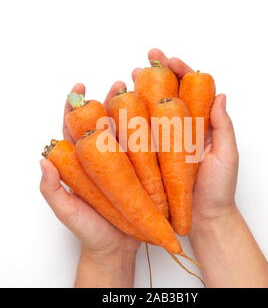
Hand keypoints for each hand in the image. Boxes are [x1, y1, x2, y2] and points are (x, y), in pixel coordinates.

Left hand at [40, 82, 139, 286]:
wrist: (116, 249)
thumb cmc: (89, 231)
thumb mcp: (67, 212)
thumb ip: (52, 189)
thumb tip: (43, 161)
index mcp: (81, 164)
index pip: (75, 129)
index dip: (74, 108)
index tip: (79, 88)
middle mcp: (102, 159)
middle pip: (103, 123)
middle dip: (108, 100)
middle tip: (119, 84)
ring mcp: (122, 164)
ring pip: (125, 132)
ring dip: (131, 111)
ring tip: (138, 93)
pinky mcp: (140, 173)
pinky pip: (143, 150)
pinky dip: (149, 132)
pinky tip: (156, 118)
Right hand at [138, 49, 267, 286]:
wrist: (202, 218)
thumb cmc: (219, 189)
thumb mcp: (227, 156)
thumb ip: (224, 127)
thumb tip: (221, 95)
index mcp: (200, 125)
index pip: (190, 91)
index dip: (181, 72)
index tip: (169, 60)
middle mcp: (179, 130)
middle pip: (165, 95)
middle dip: (155, 76)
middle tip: (144, 62)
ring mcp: (162, 143)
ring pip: (148, 111)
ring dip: (137, 93)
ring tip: (125, 80)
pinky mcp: (148, 157)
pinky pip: (136, 136)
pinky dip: (126, 121)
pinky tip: (116, 109)